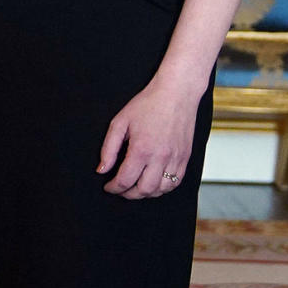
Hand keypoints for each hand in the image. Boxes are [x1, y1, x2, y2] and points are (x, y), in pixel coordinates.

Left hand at [97, 76, 197, 197]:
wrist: (177, 93)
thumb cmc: (148, 104)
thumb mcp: (120, 122)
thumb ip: (108, 149)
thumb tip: (102, 170)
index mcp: (142, 149)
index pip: (125, 180)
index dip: (113, 188)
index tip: (108, 186)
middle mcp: (160, 157)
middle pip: (143, 190)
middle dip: (128, 194)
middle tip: (120, 189)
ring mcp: (175, 159)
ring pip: (161, 190)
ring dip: (146, 193)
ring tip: (136, 187)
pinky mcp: (185, 157)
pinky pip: (176, 183)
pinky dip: (163, 188)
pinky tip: (154, 182)